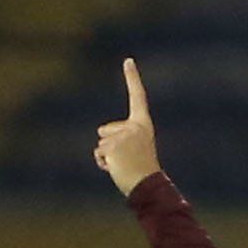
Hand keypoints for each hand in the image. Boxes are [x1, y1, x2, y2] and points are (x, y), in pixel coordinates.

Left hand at [94, 57, 161, 193]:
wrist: (148, 186)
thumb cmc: (143, 171)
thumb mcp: (135, 149)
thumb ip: (119, 137)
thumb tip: (100, 133)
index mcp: (143, 124)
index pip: (138, 97)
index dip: (132, 78)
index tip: (128, 60)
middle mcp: (134, 126)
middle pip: (105, 131)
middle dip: (108, 145)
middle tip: (128, 160)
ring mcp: (123, 136)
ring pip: (101, 145)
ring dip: (107, 158)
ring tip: (124, 166)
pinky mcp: (112, 146)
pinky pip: (99, 154)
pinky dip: (103, 164)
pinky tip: (117, 169)